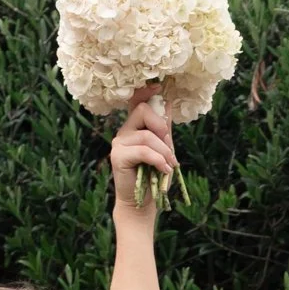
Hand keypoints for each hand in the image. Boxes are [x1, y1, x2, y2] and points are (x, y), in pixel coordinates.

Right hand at [110, 89, 176, 214]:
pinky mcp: (117, 156)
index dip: (146, 92)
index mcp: (134, 127)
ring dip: (164, 152)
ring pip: (147, 135)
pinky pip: (143, 151)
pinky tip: (165, 170)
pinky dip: (159, 160)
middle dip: (161, 127)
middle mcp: (124, 132)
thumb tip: (168, 103)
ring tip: (170, 166)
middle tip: (169, 148)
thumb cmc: (153, 177)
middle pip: (142, 111)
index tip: (159, 87)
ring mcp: (119, 143)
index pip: (136, 101)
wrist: (142, 202)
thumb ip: (164, 130)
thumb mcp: (163, 151)